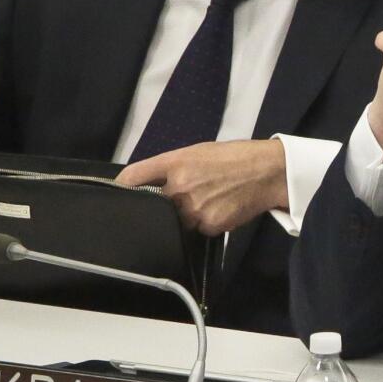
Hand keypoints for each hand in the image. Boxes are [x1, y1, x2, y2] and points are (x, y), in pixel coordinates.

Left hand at [115, 139, 288, 236]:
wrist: (265, 172)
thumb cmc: (234, 157)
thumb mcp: (199, 152)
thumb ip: (173, 167)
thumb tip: (152, 183)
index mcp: (175, 162)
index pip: (134, 176)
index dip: (122, 186)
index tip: (116, 193)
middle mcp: (178, 185)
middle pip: (155, 205)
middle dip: (163, 205)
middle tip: (180, 198)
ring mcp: (192, 208)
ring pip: (176, 221)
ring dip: (184, 216)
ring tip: (206, 201)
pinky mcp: (207, 225)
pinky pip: (196, 229)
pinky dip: (203, 223)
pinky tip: (218, 210)